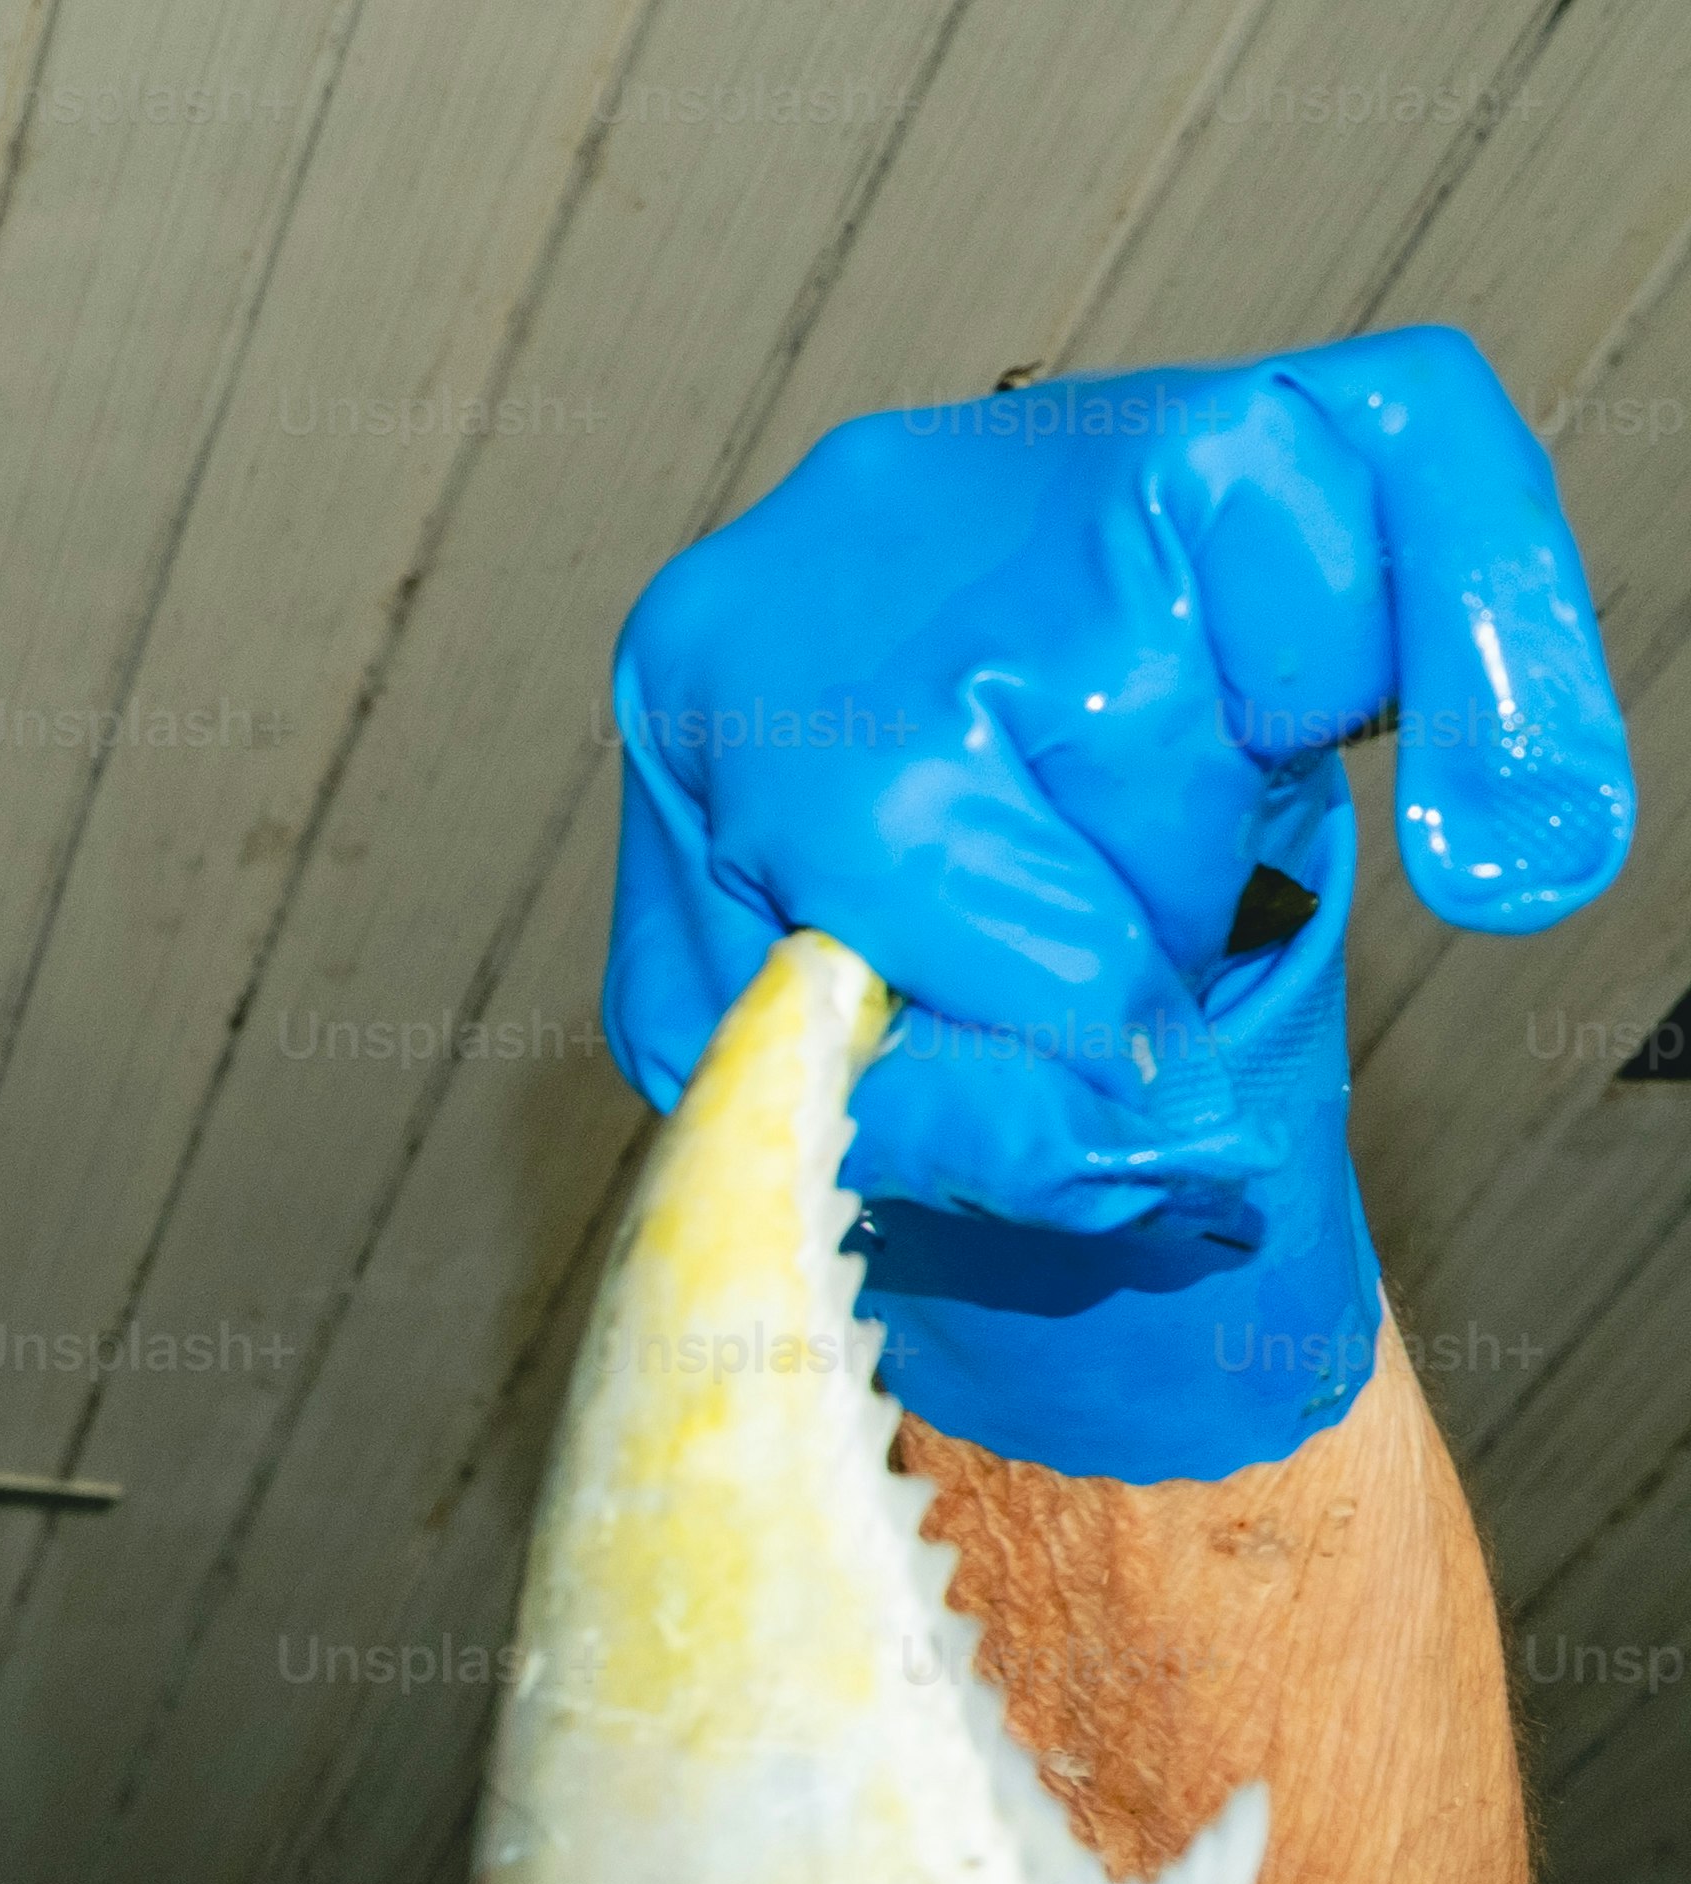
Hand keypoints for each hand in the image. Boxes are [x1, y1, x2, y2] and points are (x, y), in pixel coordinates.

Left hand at [603, 328, 1628, 1480]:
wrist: (886, 831)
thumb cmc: (820, 945)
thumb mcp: (798, 1077)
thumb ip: (924, 1119)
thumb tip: (1159, 1120)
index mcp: (712, 664)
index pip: (905, 808)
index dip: (1062, 987)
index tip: (1152, 1108)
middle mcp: (881, 508)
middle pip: (1114, 722)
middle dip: (1158, 905)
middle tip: (1119, 962)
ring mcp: (1073, 436)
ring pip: (1285, 635)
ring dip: (1270, 806)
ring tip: (1179, 865)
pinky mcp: (1260, 408)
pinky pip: (1439, 469)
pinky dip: (1499, 642)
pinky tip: (1525, 825)